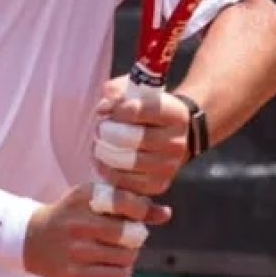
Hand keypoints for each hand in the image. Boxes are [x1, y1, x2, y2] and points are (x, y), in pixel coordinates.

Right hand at [23, 182, 171, 276]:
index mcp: (84, 198)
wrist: (33, 240)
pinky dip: (121, 269)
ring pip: (127, 257)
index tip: (136, 214)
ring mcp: (73, 252)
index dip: (141, 211)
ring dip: (130, 254)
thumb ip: (133, 204)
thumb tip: (167, 214)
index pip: (128, 203)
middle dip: (136, 236)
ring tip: (117, 249)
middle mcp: (76, 223)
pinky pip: (117, 275)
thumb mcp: (97, 200)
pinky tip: (110, 262)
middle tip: (129, 236)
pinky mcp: (71, 276)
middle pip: (131, 235)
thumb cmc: (75, 215)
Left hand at [91, 77, 191, 198]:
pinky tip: (102, 161)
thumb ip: (117, 91)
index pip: (141, 110)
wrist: (169, 138)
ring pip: (125, 161)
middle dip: (107, 132)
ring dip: (103, 152)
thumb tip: (103, 107)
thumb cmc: (147, 112)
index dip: (118, 110)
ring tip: (98, 144)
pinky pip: (124, 182)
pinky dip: (106, 171)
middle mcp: (177, 142)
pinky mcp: (157, 185)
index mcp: (176, 115)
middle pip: (131, 138)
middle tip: (99, 128)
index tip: (108, 109)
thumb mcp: (136, 92)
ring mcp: (169, 167)